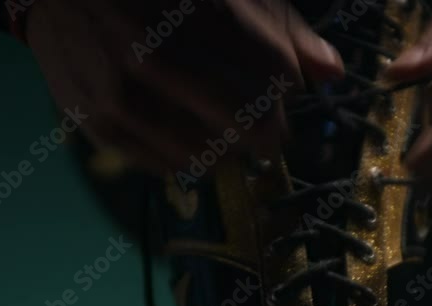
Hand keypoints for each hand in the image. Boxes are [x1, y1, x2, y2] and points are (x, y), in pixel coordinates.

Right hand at [24, 0, 342, 172]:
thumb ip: (279, 25)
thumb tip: (332, 73)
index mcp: (191, 11)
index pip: (276, 74)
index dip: (286, 83)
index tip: (279, 80)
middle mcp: (151, 55)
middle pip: (248, 122)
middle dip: (269, 129)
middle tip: (269, 126)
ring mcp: (121, 94)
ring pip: (210, 154)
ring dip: (232, 149)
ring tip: (227, 130)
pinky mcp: (99, 125)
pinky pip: (167, 166)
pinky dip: (191, 159)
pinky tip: (193, 139)